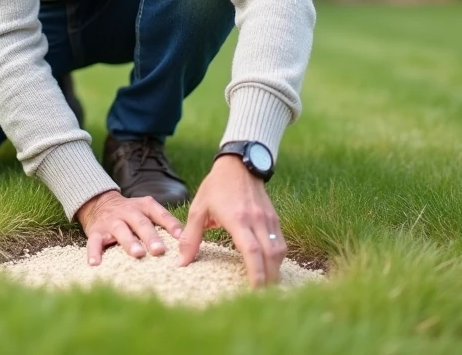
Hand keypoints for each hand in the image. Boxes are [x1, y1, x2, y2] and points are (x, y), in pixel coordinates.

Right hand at [75, 190, 185, 265]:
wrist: (99, 202)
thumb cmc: (130, 213)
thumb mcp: (147, 211)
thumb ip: (164, 223)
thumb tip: (187, 242)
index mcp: (144, 206)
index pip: (160, 214)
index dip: (170, 224)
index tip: (181, 237)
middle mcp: (128, 212)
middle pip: (141, 223)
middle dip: (151, 236)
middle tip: (159, 250)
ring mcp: (112, 222)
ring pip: (120, 230)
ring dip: (129, 242)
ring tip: (137, 254)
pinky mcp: (96, 231)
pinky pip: (94, 242)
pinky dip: (94, 252)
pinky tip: (96, 264)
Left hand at [176, 155, 284, 286]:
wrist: (239, 164)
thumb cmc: (216, 186)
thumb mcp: (198, 208)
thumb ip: (190, 236)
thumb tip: (181, 262)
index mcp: (238, 219)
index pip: (252, 251)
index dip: (256, 273)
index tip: (254, 291)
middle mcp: (257, 220)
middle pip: (271, 256)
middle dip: (269, 279)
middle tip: (261, 298)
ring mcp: (269, 219)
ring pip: (279, 250)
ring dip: (275, 270)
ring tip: (266, 286)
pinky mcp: (274, 218)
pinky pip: (281, 243)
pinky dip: (277, 258)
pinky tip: (269, 267)